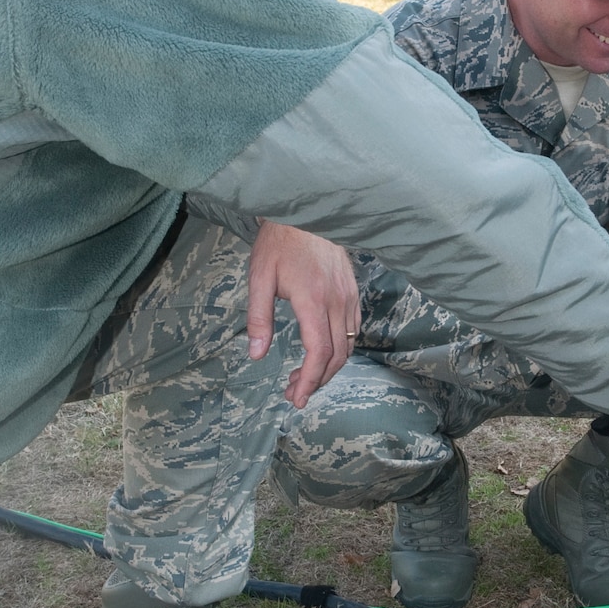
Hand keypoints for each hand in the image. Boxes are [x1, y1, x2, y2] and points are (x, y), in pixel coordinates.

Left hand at [247, 221, 360, 410]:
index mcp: (312, 299)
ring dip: (328, 367)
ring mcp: (348, 295)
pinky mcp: (352, 290)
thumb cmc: (278, 242)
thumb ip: (258, 318)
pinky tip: (321, 352)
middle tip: (295, 393)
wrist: (304, 210)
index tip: (298, 398)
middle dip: (318, 380)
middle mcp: (336, 300)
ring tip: (304, 377)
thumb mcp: (259, 277)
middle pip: (336, 355)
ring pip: (347, 344)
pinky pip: (352, 328)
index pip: (319, 352)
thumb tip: (256, 355)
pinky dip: (340, 348)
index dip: (311, 380)